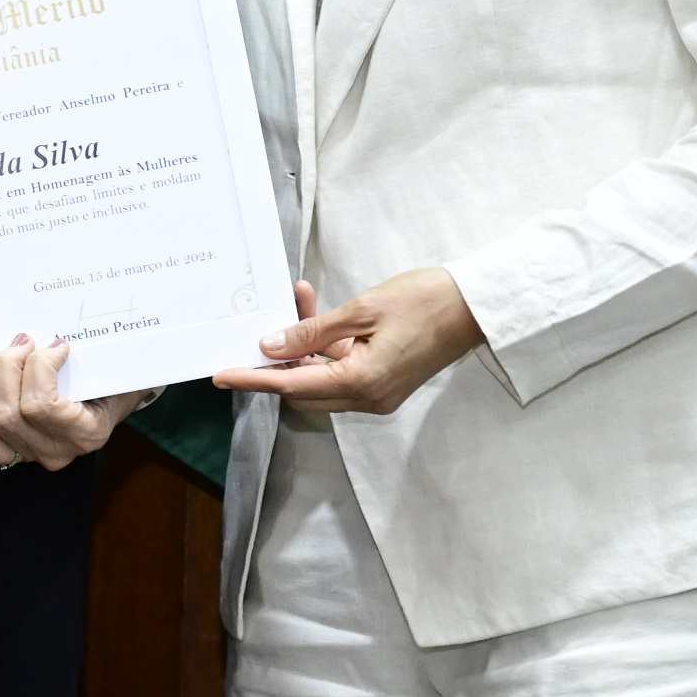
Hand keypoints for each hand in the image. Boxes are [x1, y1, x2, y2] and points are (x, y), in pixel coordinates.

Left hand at [0, 333, 143, 469]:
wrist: (113, 401)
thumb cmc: (111, 380)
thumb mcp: (112, 367)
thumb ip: (94, 357)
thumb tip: (63, 338)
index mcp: (86, 432)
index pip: (43, 406)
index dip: (39, 367)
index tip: (55, 344)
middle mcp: (57, 451)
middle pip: (9, 416)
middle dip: (5, 370)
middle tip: (19, 343)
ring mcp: (31, 454)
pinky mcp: (11, 452)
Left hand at [213, 272, 485, 415]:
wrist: (476, 306)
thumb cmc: (425, 301)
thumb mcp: (362, 310)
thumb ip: (314, 332)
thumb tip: (271, 347)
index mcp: (361, 382)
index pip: (291, 384)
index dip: (253, 378)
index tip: (221, 374)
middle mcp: (368, 397)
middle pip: (302, 388)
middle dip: (277, 361)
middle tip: (260, 325)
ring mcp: (378, 393)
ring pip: (321, 378)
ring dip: (303, 347)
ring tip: (300, 300)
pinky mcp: (384, 382)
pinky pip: (341, 371)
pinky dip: (326, 347)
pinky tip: (319, 311)